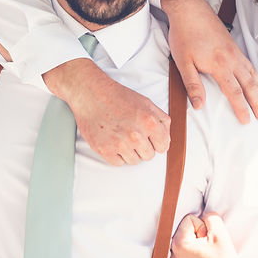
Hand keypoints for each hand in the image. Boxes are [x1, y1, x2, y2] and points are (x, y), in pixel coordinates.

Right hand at [43, 58, 170, 165]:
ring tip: (122, 137)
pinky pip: (118, 163)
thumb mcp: (146, 102)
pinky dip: (116, 154)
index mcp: (149, 122)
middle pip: (148, 156)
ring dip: (130, 151)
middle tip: (133, 135)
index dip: (157, 142)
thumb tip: (166, 137)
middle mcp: (135, 135)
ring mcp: (120, 144)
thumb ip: (161, 120)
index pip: (163, 147)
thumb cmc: (117, 97)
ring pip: (134, 161)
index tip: (150, 139)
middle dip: (143, 147)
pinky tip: (113, 141)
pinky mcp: (105, 150)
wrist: (91, 94)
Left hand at [161, 0, 257, 122]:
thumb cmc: (184, 35)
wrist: (190, 9)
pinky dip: (257, 76)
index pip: (234, 92)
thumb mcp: (182, 62)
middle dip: (257, 102)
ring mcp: (235, 51)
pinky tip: (256, 82)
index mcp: (219, 65)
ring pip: (253, 74)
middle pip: (249, 85)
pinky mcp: (234, 46)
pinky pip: (250, 64)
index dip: (241, 108)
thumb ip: (192, 85)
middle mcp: (232, 59)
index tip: (246, 121)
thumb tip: (199, 106)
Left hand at [171, 212, 247, 257]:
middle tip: (210, 249)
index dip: (204, 227)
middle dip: (200, 235)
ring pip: (188, 240)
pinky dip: (196, 254)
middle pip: (187, 229)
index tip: (210, 241)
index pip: (190, 219)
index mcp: (179, 243)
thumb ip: (211, 218)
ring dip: (198, 244)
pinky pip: (188, 252)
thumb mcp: (221, 236)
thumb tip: (205, 213)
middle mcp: (173, 252)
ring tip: (208, 257)